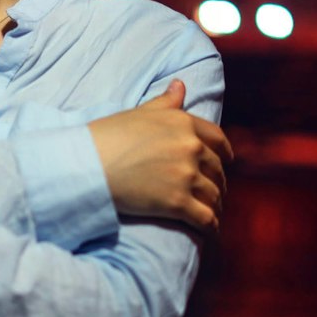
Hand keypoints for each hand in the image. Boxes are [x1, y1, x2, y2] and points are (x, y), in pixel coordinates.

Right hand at [88, 79, 233, 232]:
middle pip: (217, 169)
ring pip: (214, 194)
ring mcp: (186, 176)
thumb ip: (165, 102)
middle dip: (218, 181)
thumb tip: (181, 85)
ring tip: (212, 212)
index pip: (216, 138)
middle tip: (214, 191)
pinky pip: (206, 218)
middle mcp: (190, 148)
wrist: (89, 164)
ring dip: (215, 205)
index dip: (225, 152)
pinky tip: (211, 231)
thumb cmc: (108, 136)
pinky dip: (212, 226)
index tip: (227, 161)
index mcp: (183, 123)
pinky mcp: (178, 203)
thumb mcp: (139, 113)